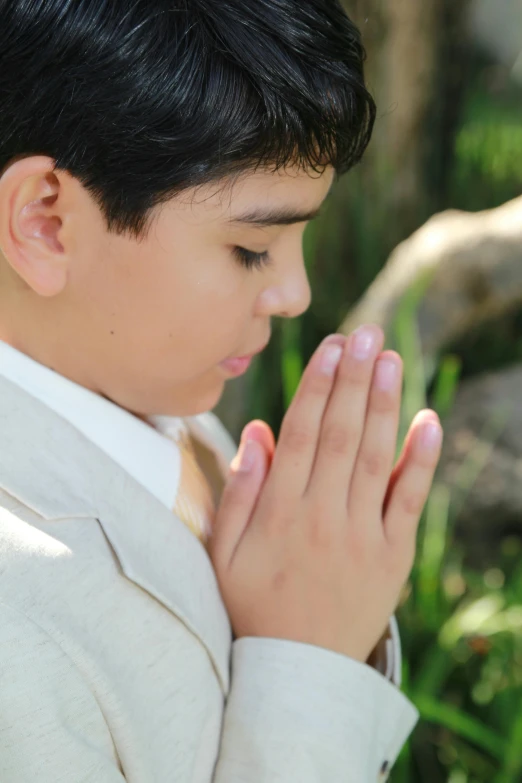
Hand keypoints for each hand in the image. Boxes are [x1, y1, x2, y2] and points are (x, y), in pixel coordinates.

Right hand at [209, 326, 442, 661]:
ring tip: (392, 359)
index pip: (303, 434)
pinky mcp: (393, 556)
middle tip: (367, 332)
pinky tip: (429, 421)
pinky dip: (422, 461)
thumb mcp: (225, 553)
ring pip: (377, 458)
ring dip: (385, 405)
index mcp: (281, 512)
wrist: (298, 673)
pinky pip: (410, 502)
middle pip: (343, 435)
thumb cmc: (253, 606)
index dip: (317, 385)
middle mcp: (323, 517)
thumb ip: (240, 491)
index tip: (331, 346)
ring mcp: (362, 536)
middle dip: (354, 379)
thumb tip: (256, 432)